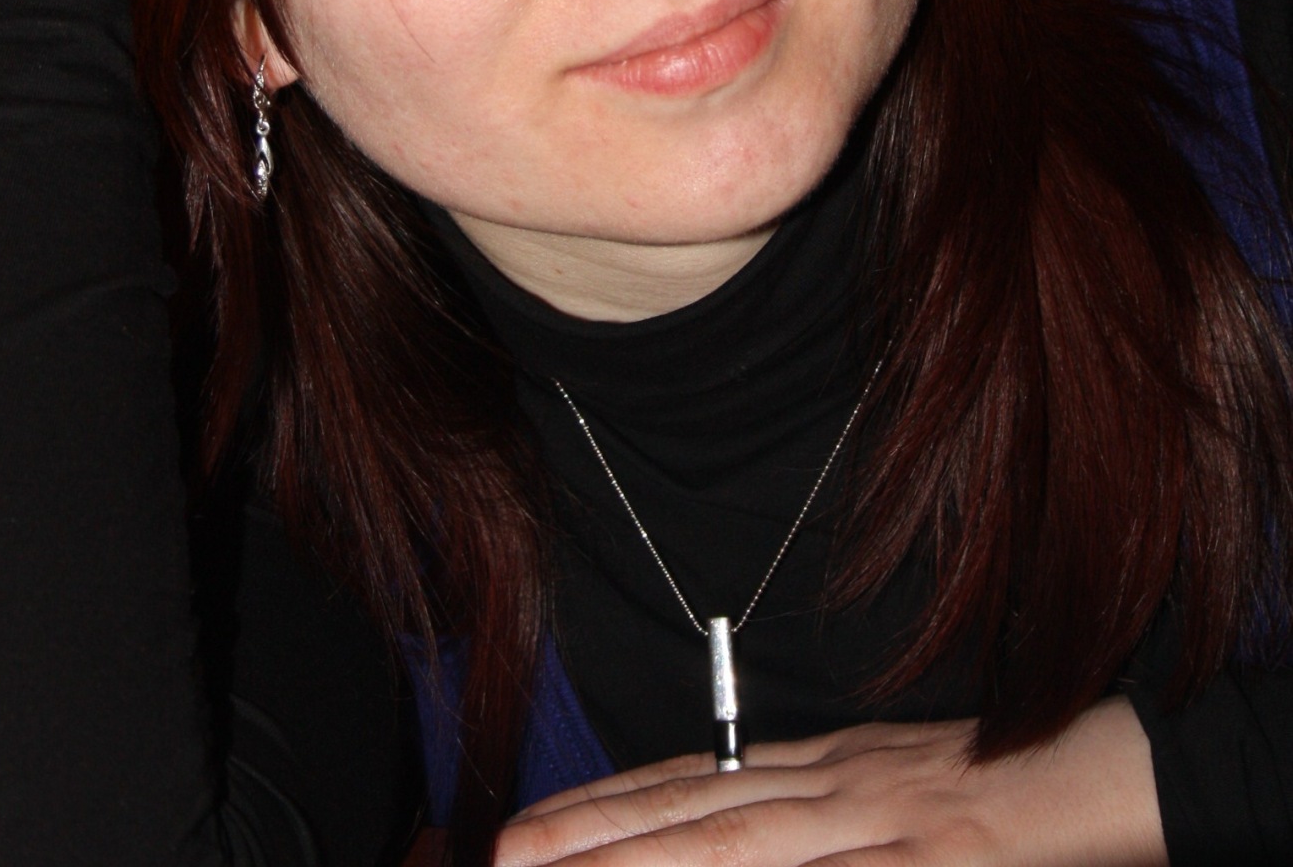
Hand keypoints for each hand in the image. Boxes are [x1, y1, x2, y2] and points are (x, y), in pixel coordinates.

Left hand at [499, 699, 1164, 866]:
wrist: (1111, 763)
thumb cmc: (1001, 784)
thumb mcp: (893, 792)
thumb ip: (812, 813)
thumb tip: (730, 818)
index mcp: (823, 767)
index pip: (693, 782)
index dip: (608, 806)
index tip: (534, 829)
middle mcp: (836, 784)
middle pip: (696, 812)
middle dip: (595, 837)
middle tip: (509, 853)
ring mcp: (883, 821)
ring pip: (744, 845)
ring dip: (652, 863)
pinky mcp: (935, 862)